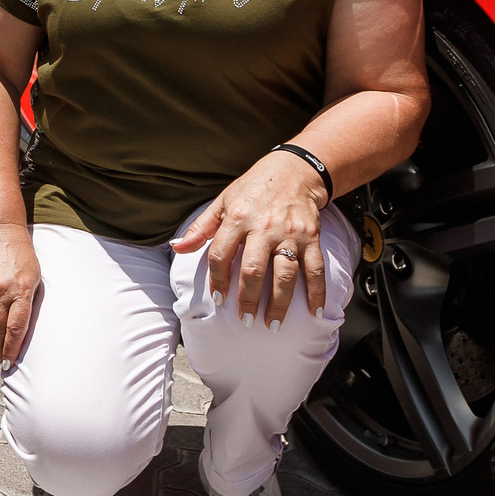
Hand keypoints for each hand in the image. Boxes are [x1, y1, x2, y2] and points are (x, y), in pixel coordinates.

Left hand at [173, 151, 329, 325]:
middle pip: (253, 269)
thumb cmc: (253, 188)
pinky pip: (316, 269)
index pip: (220, 254)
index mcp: (238, 218)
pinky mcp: (311, 237)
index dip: (217, 279)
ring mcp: (290, 234)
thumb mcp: (223, 201)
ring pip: (285, 274)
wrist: (294, 171)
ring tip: (273, 324)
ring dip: (280, 303)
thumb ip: (201, 228)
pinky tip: (315, 313)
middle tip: (246, 320)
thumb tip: (176, 247)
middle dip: (248, 299)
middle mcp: (264, 227)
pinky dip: (318, 292)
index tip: (218, 299)